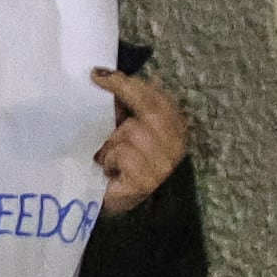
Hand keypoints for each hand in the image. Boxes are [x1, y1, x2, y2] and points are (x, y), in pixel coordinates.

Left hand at [94, 66, 186, 212]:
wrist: (112, 202)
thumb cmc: (119, 162)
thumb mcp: (123, 127)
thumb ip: (122, 105)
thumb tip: (104, 75)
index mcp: (176, 127)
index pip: (157, 97)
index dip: (128, 83)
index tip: (99, 75)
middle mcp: (177, 145)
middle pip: (149, 110)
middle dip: (122, 104)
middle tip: (102, 105)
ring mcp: (164, 165)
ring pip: (132, 133)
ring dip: (111, 143)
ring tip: (110, 156)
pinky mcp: (146, 182)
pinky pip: (123, 155)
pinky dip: (109, 159)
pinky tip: (111, 170)